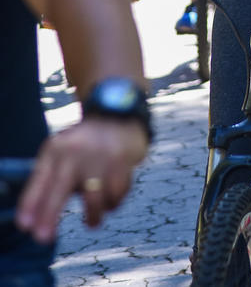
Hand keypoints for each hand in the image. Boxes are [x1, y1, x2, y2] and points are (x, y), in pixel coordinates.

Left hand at [15, 118, 147, 242]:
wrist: (118, 116)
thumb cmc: (84, 144)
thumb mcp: (62, 151)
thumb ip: (51, 178)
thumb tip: (36, 217)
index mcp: (56, 149)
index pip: (39, 179)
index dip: (31, 203)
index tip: (25, 225)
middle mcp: (76, 151)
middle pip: (60, 187)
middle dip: (50, 214)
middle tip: (42, 238)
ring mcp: (100, 156)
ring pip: (94, 198)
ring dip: (93, 216)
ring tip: (91, 222)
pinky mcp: (122, 161)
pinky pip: (117, 195)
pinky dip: (113, 203)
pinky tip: (110, 198)